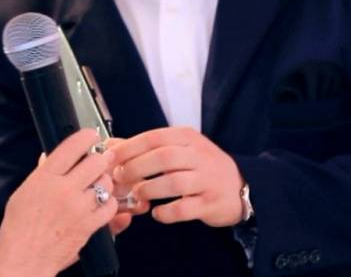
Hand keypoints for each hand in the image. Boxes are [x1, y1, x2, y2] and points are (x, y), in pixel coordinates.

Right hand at [0, 129, 118, 276]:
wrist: (24, 259)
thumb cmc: (19, 230)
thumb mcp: (23, 193)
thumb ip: (40, 174)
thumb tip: (50, 157)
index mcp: (44, 178)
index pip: (71, 147)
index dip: (85, 137)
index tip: (91, 135)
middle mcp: (63, 189)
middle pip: (95, 162)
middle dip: (100, 159)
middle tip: (99, 161)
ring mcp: (78, 207)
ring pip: (105, 182)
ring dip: (105, 182)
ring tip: (99, 185)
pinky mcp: (89, 225)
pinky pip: (110, 207)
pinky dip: (110, 204)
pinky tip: (101, 205)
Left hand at [110, 127, 243, 226]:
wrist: (240, 187)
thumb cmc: (201, 166)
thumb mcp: (178, 149)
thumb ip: (145, 147)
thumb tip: (110, 146)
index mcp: (187, 137)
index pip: (154, 137)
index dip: (128, 148)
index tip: (110, 159)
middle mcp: (199, 155)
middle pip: (162, 158)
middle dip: (135, 169)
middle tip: (120, 179)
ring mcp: (207, 179)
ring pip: (173, 182)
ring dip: (149, 190)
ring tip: (138, 195)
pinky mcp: (210, 203)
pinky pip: (184, 208)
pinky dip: (166, 212)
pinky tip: (157, 213)